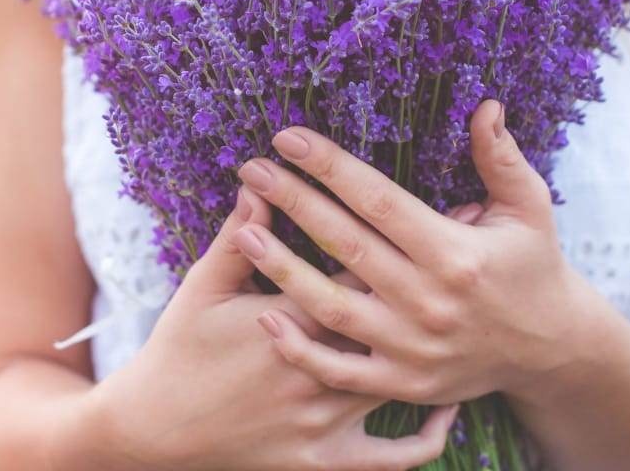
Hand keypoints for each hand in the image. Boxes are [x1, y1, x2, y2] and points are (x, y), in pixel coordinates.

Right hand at [95, 187, 457, 470]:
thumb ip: (238, 237)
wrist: (155, 427)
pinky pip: (393, 457)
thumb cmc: (177, 348)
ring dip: (435, 349)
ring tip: (468, 319)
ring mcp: (324, 421)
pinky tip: (447, 410)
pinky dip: (427, 438)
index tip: (444, 213)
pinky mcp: (324, 460)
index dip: (402, 242)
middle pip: (389, 321)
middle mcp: (317, 372)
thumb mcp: (203, 286)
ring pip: (398, 382)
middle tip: (474, 254)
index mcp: (290, 321)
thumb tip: (261, 186)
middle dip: (432, 284)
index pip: (358, 271)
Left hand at [231, 99, 600, 406]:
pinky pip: (339, 369)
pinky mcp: (402, 382)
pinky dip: (300, 349)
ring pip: (332, 307)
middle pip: (346, 245)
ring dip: (283, 270)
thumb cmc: (530, 267)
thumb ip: (500, 160)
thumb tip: (484, 105)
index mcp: (455, 254)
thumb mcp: (529, 210)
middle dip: (293, 202)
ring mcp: (413, 346)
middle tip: (251, 170)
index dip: (329, 166)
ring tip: (243, 233)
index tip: (286, 138)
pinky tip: (264, 318)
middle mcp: (430, 300)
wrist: (550, 350)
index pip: (377, 200)